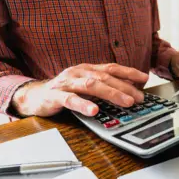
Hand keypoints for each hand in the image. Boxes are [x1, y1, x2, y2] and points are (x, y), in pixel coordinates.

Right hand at [11, 63, 148, 116]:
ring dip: (111, 94)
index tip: (145, 78)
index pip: (111, 68)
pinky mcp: (55, 96)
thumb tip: (127, 91)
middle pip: (105, 78)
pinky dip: (83, 105)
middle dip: (124, 87)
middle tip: (139, 98)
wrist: (33, 96)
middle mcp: (78, 73)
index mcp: (86, 69)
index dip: (129, 72)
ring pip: (92, 86)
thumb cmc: (62, 91)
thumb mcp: (84, 86)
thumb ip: (102, 86)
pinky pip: (70, 99)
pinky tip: (94, 111)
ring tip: (126, 102)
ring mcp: (67, 83)